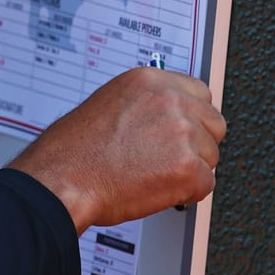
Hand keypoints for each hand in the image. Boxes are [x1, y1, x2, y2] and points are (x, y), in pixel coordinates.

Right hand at [12, 67, 225, 233]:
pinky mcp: (187, 167)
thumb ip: (145, 105)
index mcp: (149, 81)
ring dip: (189, 170)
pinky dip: (185, 193)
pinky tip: (155, 189)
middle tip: (167, 159)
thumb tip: (168, 118)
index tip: (181, 132)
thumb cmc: (73, 152)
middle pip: (214, 124)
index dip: (191, 118)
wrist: (61, 180)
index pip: (200, 93)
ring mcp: (181, 133)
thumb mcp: (109, 104)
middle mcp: (170, 101)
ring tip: (152, 175)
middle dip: (197, 145)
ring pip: (210, 157)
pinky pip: (205, 185)